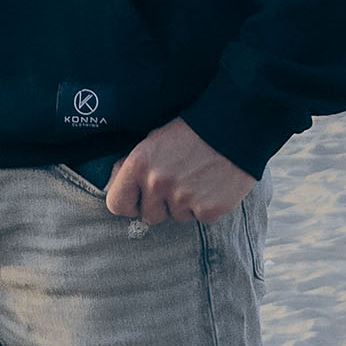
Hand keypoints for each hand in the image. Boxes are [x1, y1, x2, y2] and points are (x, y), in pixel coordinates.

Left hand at [105, 116, 253, 225]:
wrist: (232, 126)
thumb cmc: (190, 131)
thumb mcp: (153, 140)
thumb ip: (133, 166)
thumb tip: (113, 187)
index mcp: (139, 164)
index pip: (117, 204)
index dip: (128, 203)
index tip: (139, 198)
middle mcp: (157, 183)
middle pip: (148, 216)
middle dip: (160, 204)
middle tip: (176, 181)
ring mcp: (183, 199)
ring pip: (175, 217)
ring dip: (184, 204)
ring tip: (196, 178)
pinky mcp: (208, 210)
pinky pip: (199, 218)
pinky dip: (205, 207)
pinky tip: (212, 185)